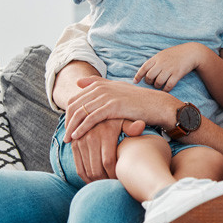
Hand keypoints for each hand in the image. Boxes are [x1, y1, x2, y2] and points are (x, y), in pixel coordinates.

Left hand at [64, 76, 178, 141]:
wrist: (156, 105)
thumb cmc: (138, 101)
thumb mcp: (117, 89)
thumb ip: (98, 84)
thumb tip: (78, 82)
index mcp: (100, 84)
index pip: (75, 98)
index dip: (69, 114)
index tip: (67, 127)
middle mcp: (101, 88)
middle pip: (74, 105)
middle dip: (67, 122)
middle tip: (65, 137)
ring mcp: (106, 96)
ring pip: (80, 112)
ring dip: (71, 127)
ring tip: (68, 140)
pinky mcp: (112, 106)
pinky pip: (91, 118)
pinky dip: (81, 128)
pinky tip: (77, 137)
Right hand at [69, 118, 143, 182]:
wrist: (95, 111)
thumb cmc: (115, 118)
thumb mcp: (124, 119)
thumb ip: (131, 126)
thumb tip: (141, 126)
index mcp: (105, 133)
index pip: (109, 161)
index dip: (115, 174)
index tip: (122, 180)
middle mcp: (90, 138)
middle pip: (97, 169)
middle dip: (106, 180)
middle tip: (114, 185)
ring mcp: (80, 143)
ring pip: (87, 171)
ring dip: (97, 182)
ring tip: (107, 185)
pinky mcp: (74, 147)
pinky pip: (79, 168)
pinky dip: (86, 179)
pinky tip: (96, 183)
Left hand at [134, 43, 205, 90]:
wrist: (191, 52)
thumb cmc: (176, 54)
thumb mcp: (163, 54)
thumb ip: (155, 61)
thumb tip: (146, 72)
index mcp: (157, 58)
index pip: (144, 67)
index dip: (138, 76)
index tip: (135, 82)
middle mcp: (162, 63)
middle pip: (150, 76)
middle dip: (149, 82)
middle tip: (151, 83)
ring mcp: (170, 69)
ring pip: (158, 82)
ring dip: (157, 86)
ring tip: (159, 85)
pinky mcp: (177, 74)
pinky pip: (169, 85)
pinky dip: (166, 89)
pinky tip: (166, 89)